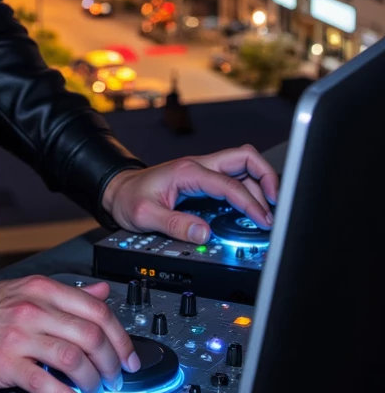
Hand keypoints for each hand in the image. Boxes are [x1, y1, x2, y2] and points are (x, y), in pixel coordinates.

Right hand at [0, 276, 141, 392]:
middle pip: (91, 336)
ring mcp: (18, 335)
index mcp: (42, 290)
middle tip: (116, 381)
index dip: (121, 338)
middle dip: (112, 364)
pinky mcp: (4, 362)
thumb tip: (101, 292)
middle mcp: (33, 308)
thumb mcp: (24, 291)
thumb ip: (65, 294)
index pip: (97, 310)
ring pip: (74, 359)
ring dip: (94, 383)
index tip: (130, 358)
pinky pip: (45, 383)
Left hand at [101, 146, 278, 244]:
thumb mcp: (145, 216)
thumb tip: (204, 234)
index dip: (251, 203)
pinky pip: (235, 180)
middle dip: (267, 177)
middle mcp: (199, 166)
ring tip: (266, 213)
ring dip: (259, 186)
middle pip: (245, 158)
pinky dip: (249, 192)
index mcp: (188, 171)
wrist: (118, 191)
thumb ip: (174, 225)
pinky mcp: (205, 182)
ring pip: (243, 168)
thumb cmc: (129, 199)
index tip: (263, 221)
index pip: (230, 183)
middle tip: (276, 204)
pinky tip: (252, 210)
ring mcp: (204, 172)